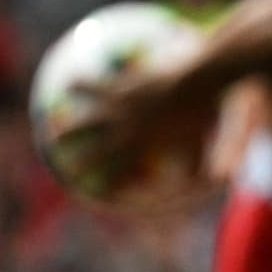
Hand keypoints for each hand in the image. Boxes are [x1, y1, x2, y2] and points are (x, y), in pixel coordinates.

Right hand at [48, 67, 217, 190]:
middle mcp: (128, 131)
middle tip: (66, 167)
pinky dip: (80, 85)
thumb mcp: (202, 142)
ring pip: (86, 119)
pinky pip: (94, 86)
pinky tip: (68, 82)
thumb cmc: (205, 110)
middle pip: (97, 151)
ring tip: (53, 128)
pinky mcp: (120, 86)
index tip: (103, 193)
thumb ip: (200, 161)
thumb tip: (219, 179)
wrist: (198, 78)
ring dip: (68, 126)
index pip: (124, 172)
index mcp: (147, 148)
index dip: (113, 184)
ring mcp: (121, 109)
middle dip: (80, 161)